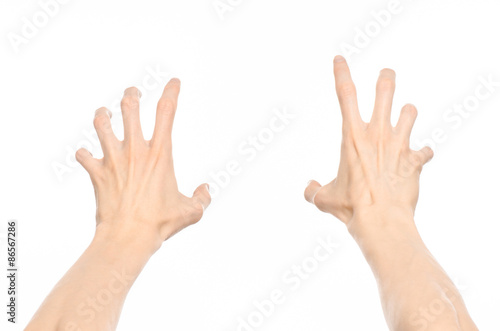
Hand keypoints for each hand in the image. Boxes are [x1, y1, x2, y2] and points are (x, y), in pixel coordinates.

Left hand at [75, 78, 210, 251]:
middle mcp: (135, 150)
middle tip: (133, 93)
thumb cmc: (159, 224)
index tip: (174, 82)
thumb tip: (205, 190)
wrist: (127, 237)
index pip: (167, 111)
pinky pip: (84, 155)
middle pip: (129, 107)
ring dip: (103, 115)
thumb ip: (202, 198)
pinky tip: (87, 155)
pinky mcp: (97, 173)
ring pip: (101, 123)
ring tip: (105, 113)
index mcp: (160, 154)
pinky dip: (85, 154)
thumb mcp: (191, 212)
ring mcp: (113, 159)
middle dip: (132, 95)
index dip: (171, 92)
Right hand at [304, 56, 432, 227]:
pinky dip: (422, 154)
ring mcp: (399, 144)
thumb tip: (309, 187)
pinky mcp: (415, 160)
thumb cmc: (351, 208)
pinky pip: (425, 150)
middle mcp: (377, 134)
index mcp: (352, 136)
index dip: (341, 72)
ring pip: (410, 112)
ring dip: (407, 112)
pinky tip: (419, 158)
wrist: (382, 220)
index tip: (339, 58)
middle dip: (386, 79)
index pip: (345, 94)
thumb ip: (313, 191)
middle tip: (387, 74)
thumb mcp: (324, 200)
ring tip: (405, 115)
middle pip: (385, 91)